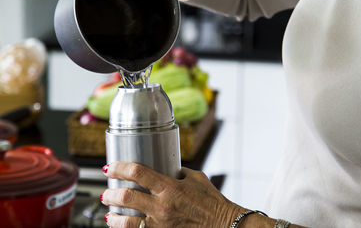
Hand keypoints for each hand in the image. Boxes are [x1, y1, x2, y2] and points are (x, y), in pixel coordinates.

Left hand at [101, 162, 244, 227]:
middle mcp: (162, 206)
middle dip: (111, 194)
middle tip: (106, 192)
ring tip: (108, 213)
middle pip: (127, 197)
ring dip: (113, 216)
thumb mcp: (196, 178)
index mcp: (170, 187)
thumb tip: (167, 169)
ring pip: (126, 221)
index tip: (110, 168)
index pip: (138, 173)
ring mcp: (160, 224)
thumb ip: (179, 173)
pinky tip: (120, 226)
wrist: (224, 225)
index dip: (120, 168)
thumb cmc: (212, 202)